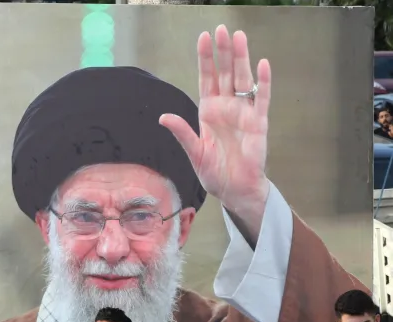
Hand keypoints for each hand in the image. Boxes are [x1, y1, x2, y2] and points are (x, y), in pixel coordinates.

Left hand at [159, 25, 270, 219]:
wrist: (235, 190)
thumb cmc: (214, 172)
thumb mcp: (193, 152)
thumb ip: (182, 133)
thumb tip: (163, 117)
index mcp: (209, 112)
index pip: (207, 79)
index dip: (206, 59)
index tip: (203, 37)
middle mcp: (226, 108)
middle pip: (225, 73)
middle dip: (223, 51)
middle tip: (222, 28)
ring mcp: (244, 113)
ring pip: (242, 79)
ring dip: (241, 58)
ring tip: (239, 37)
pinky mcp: (258, 123)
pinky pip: (261, 98)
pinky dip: (262, 82)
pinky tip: (261, 64)